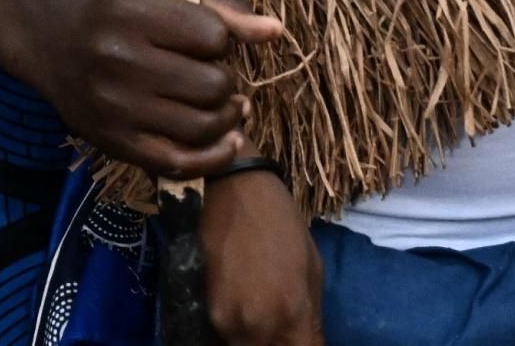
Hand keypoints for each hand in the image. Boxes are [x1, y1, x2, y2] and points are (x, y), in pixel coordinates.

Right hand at [29, 0, 278, 180]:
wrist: (49, 39)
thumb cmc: (115, 13)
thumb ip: (219, 8)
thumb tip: (275, 31)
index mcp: (133, 12)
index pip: (214, 36)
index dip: (219, 41)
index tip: (203, 42)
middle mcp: (121, 59)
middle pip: (214, 84)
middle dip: (224, 81)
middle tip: (209, 77)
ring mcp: (117, 106)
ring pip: (205, 125)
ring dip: (226, 117)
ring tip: (221, 106)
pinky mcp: (115, 142)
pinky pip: (181, 163)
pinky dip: (215, 157)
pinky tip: (227, 141)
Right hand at [200, 168, 323, 345]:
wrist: (229, 185)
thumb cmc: (279, 221)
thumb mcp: (311, 269)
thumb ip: (309, 315)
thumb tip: (304, 339)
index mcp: (292, 318)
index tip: (305, 339)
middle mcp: (256, 329)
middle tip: (284, 331)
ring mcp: (225, 322)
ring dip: (256, 341)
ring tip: (262, 318)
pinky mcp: (202, 308)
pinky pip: (223, 335)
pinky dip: (234, 331)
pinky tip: (242, 312)